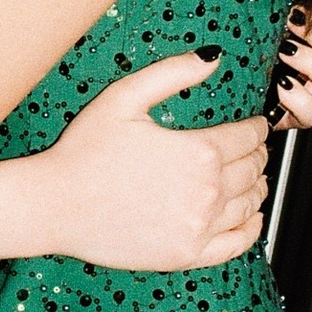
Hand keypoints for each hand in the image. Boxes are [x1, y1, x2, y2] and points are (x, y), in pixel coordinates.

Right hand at [31, 51, 269, 269]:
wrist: (53, 205)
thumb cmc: (83, 151)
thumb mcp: (124, 97)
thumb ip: (173, 73)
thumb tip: (213, 57)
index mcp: (198, 152)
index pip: (247, 138)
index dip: (257, 128)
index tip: (257, 124)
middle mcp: (207, 192)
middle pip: (252, 170)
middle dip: (258, 155)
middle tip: (255, 148)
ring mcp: (199, 227)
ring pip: (249, 204)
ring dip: (258, 187)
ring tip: (255, 177)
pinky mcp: (186, 254)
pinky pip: (236, 244)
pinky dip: (252, 228)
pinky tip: (252, 217)